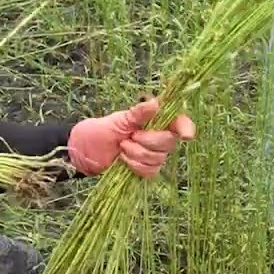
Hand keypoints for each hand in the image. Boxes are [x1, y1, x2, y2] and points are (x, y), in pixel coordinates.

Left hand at [68, 97, 195, 177]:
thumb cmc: (103, 131)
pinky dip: (135, 165)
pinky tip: (124, 160)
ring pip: (158, 158)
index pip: (179, 122)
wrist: (87, 151)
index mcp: (156, 120)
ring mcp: (154, 154)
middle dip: (149, 140)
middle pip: (169, 142)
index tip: (186, 135)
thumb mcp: (120, 119)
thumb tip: (155, 103)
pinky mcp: (146, 169)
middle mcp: (159, 136)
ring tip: (122, 146)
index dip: (186, 127)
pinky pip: (150, 170)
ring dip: (137, 153)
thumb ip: (139, 113)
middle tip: (131, 136)